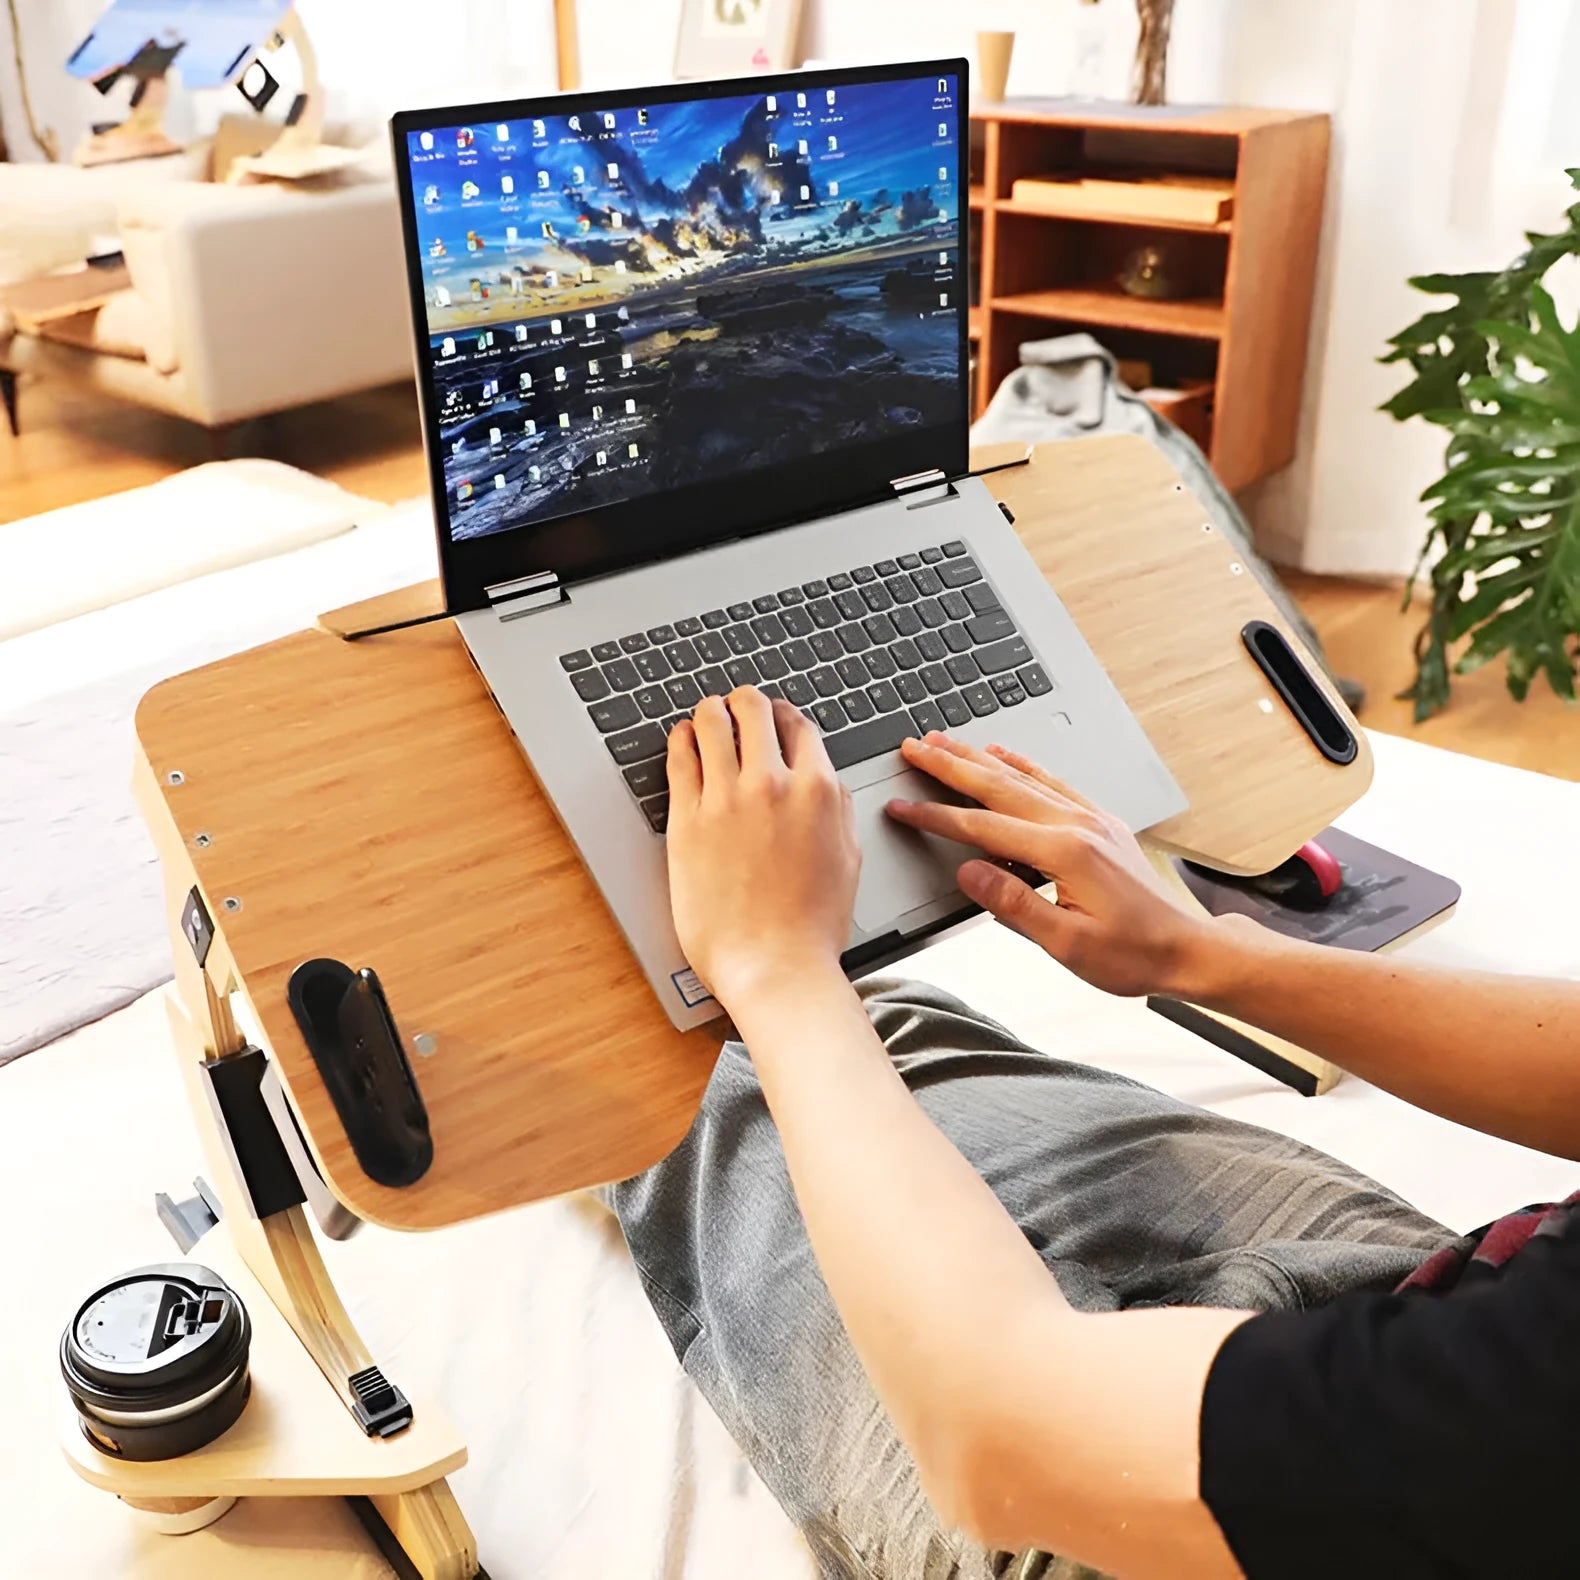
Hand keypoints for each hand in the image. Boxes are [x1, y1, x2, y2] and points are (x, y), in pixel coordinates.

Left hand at [666, 688, 860, 1010]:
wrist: (774, 965)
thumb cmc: (812, 926)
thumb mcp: (848, 859)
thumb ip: (839, 810)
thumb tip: (827, 782)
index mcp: (817, 792)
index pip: (798, 724)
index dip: (784, 714)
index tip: (774, 718)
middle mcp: (772, 785)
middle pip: (754, 709)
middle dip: (745, 702)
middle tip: (736, 706)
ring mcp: (726, 799)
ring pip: (712, 721)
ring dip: (710, 710)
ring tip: (706, 714)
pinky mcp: (687, 819)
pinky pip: (680, 757)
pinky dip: (682, 738)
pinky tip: (683, 738)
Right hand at [885, 734, 1213, 998]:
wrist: (1186, 949)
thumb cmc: (1132, 954)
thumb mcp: (1066, 943)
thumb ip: (1013, 905)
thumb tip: (969, 873)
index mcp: (1064, 853)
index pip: (983, 828)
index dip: (936, 817)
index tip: (902, 808)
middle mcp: (1076, 826)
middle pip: (998, 786)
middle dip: (950, 764)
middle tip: (912, 747)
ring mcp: (1089, 819)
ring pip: (1023, 777)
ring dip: (978, 757)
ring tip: (944, 741)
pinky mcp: (1098, 823)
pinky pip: (1052, 782)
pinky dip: (1022, 764)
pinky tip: (1004, 753)